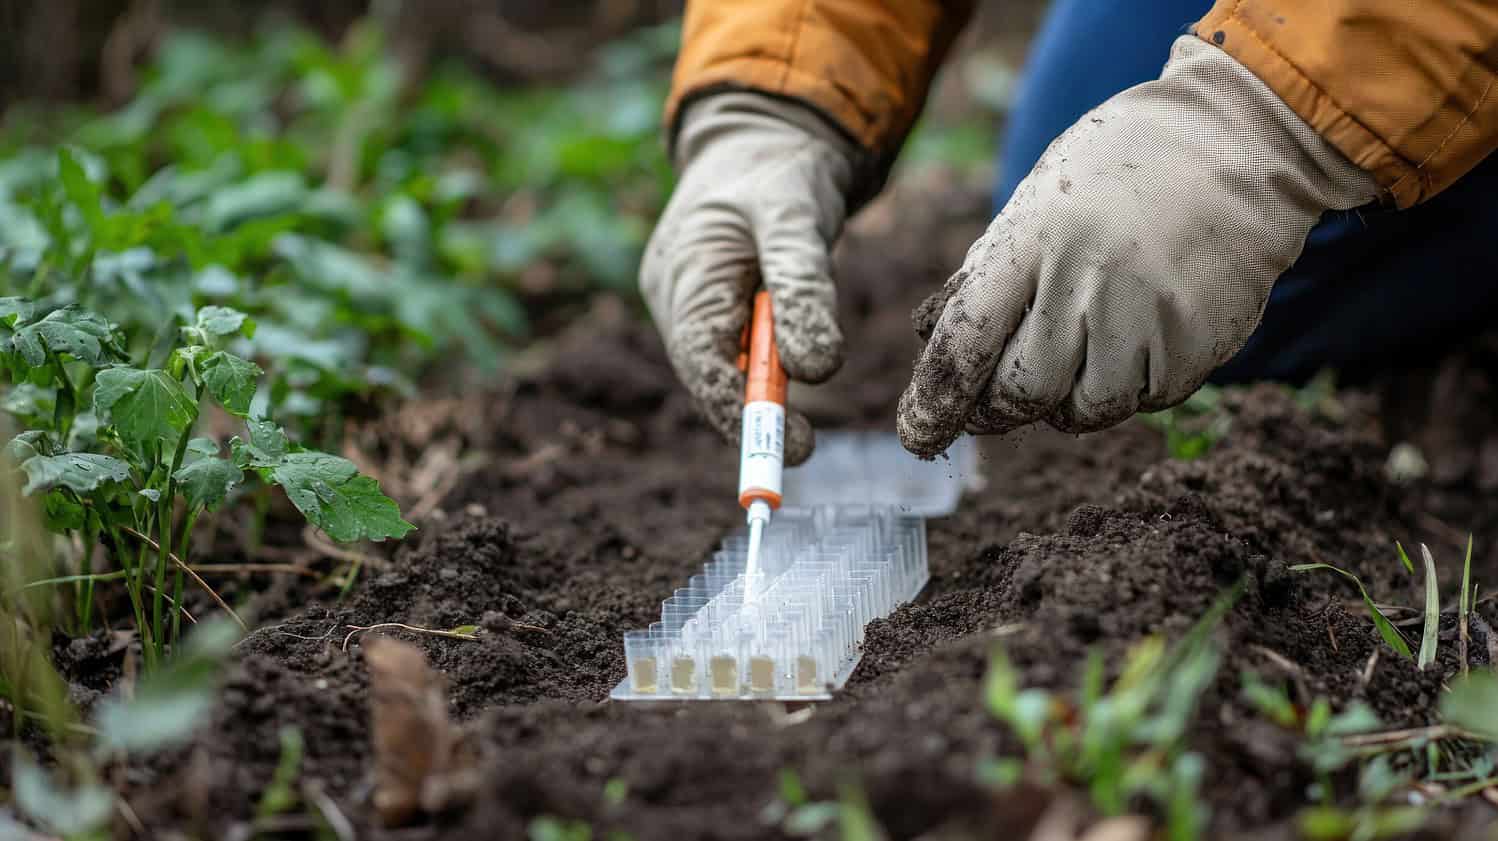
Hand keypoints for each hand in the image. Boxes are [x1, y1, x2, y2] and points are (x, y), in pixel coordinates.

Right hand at [640, 93, 859, 464]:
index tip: (790, 445)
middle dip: (749, 415)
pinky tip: (787, 377)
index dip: (740, 411)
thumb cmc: (780, 171)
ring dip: (756, 394)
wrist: (765, 135)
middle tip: (802, 448)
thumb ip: (805, 289)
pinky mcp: (709, 305)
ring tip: (797, 425)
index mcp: (685, 271)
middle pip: (705, 374)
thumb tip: (817, 371)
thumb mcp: (799, 217)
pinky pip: (730, 351)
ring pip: (719, 367)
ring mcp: (687, 301)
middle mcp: (674, 293)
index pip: (703, 361)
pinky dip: (759, 371)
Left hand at [897, 36, 1378, 457]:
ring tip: (1077, 353)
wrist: (1241, 142)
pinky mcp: (1199, 344)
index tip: (918, 435)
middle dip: (999, 408)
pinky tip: (1136, 337)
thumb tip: (933, 342)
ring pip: (1084, 411)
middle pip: (1022, 392)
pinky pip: (1144, 400)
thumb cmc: (1119, 168)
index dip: (935, 400)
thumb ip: (991, 269)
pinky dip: (1127, 386)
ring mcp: (1149, 315)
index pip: (967, 342)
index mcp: (1035, 238)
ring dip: (1066, 401)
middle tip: (995, 403)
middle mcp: (1090, 280)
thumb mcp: (1039, 196)